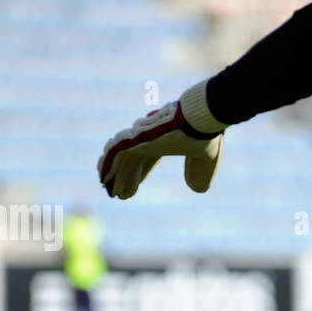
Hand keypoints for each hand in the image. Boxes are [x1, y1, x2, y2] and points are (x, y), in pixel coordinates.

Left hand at [97, 101, 222, 199]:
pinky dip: (110, 166)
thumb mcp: (207, 160)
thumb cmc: (206, 134)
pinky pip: (117, 153)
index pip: (145, 158)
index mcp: (164, 140)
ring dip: (114, 175)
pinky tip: (104, 179)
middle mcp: (150, 137)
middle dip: (122, 176)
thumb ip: (200, 172)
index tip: (132, 189)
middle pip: (130, 159)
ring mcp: (142, 136)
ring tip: (110, 192)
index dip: (137, 174)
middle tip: (115, 193)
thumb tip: (196, 188)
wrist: (202, 117)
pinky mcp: (138, 138)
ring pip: (121, 158)